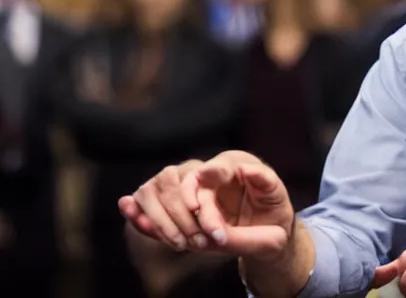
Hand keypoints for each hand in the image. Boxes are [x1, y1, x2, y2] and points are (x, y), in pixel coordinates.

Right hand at [119, 151, 295, 260]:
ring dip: (165, 217)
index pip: (214, 167)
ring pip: (160, 187)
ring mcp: (187, 185)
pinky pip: (150, 202)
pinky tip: (128, 208)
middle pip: (181, 179)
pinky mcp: (175, 203)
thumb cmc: (272, 209)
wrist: (266, 227)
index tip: (199, 206)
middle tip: (203, 241)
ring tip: (181, 243)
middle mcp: (206, 170)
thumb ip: (266, 181)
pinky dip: (140, 209)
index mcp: (232, 164)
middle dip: (187, 213)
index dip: (203, 184)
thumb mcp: (276, 195)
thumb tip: (247, 169)